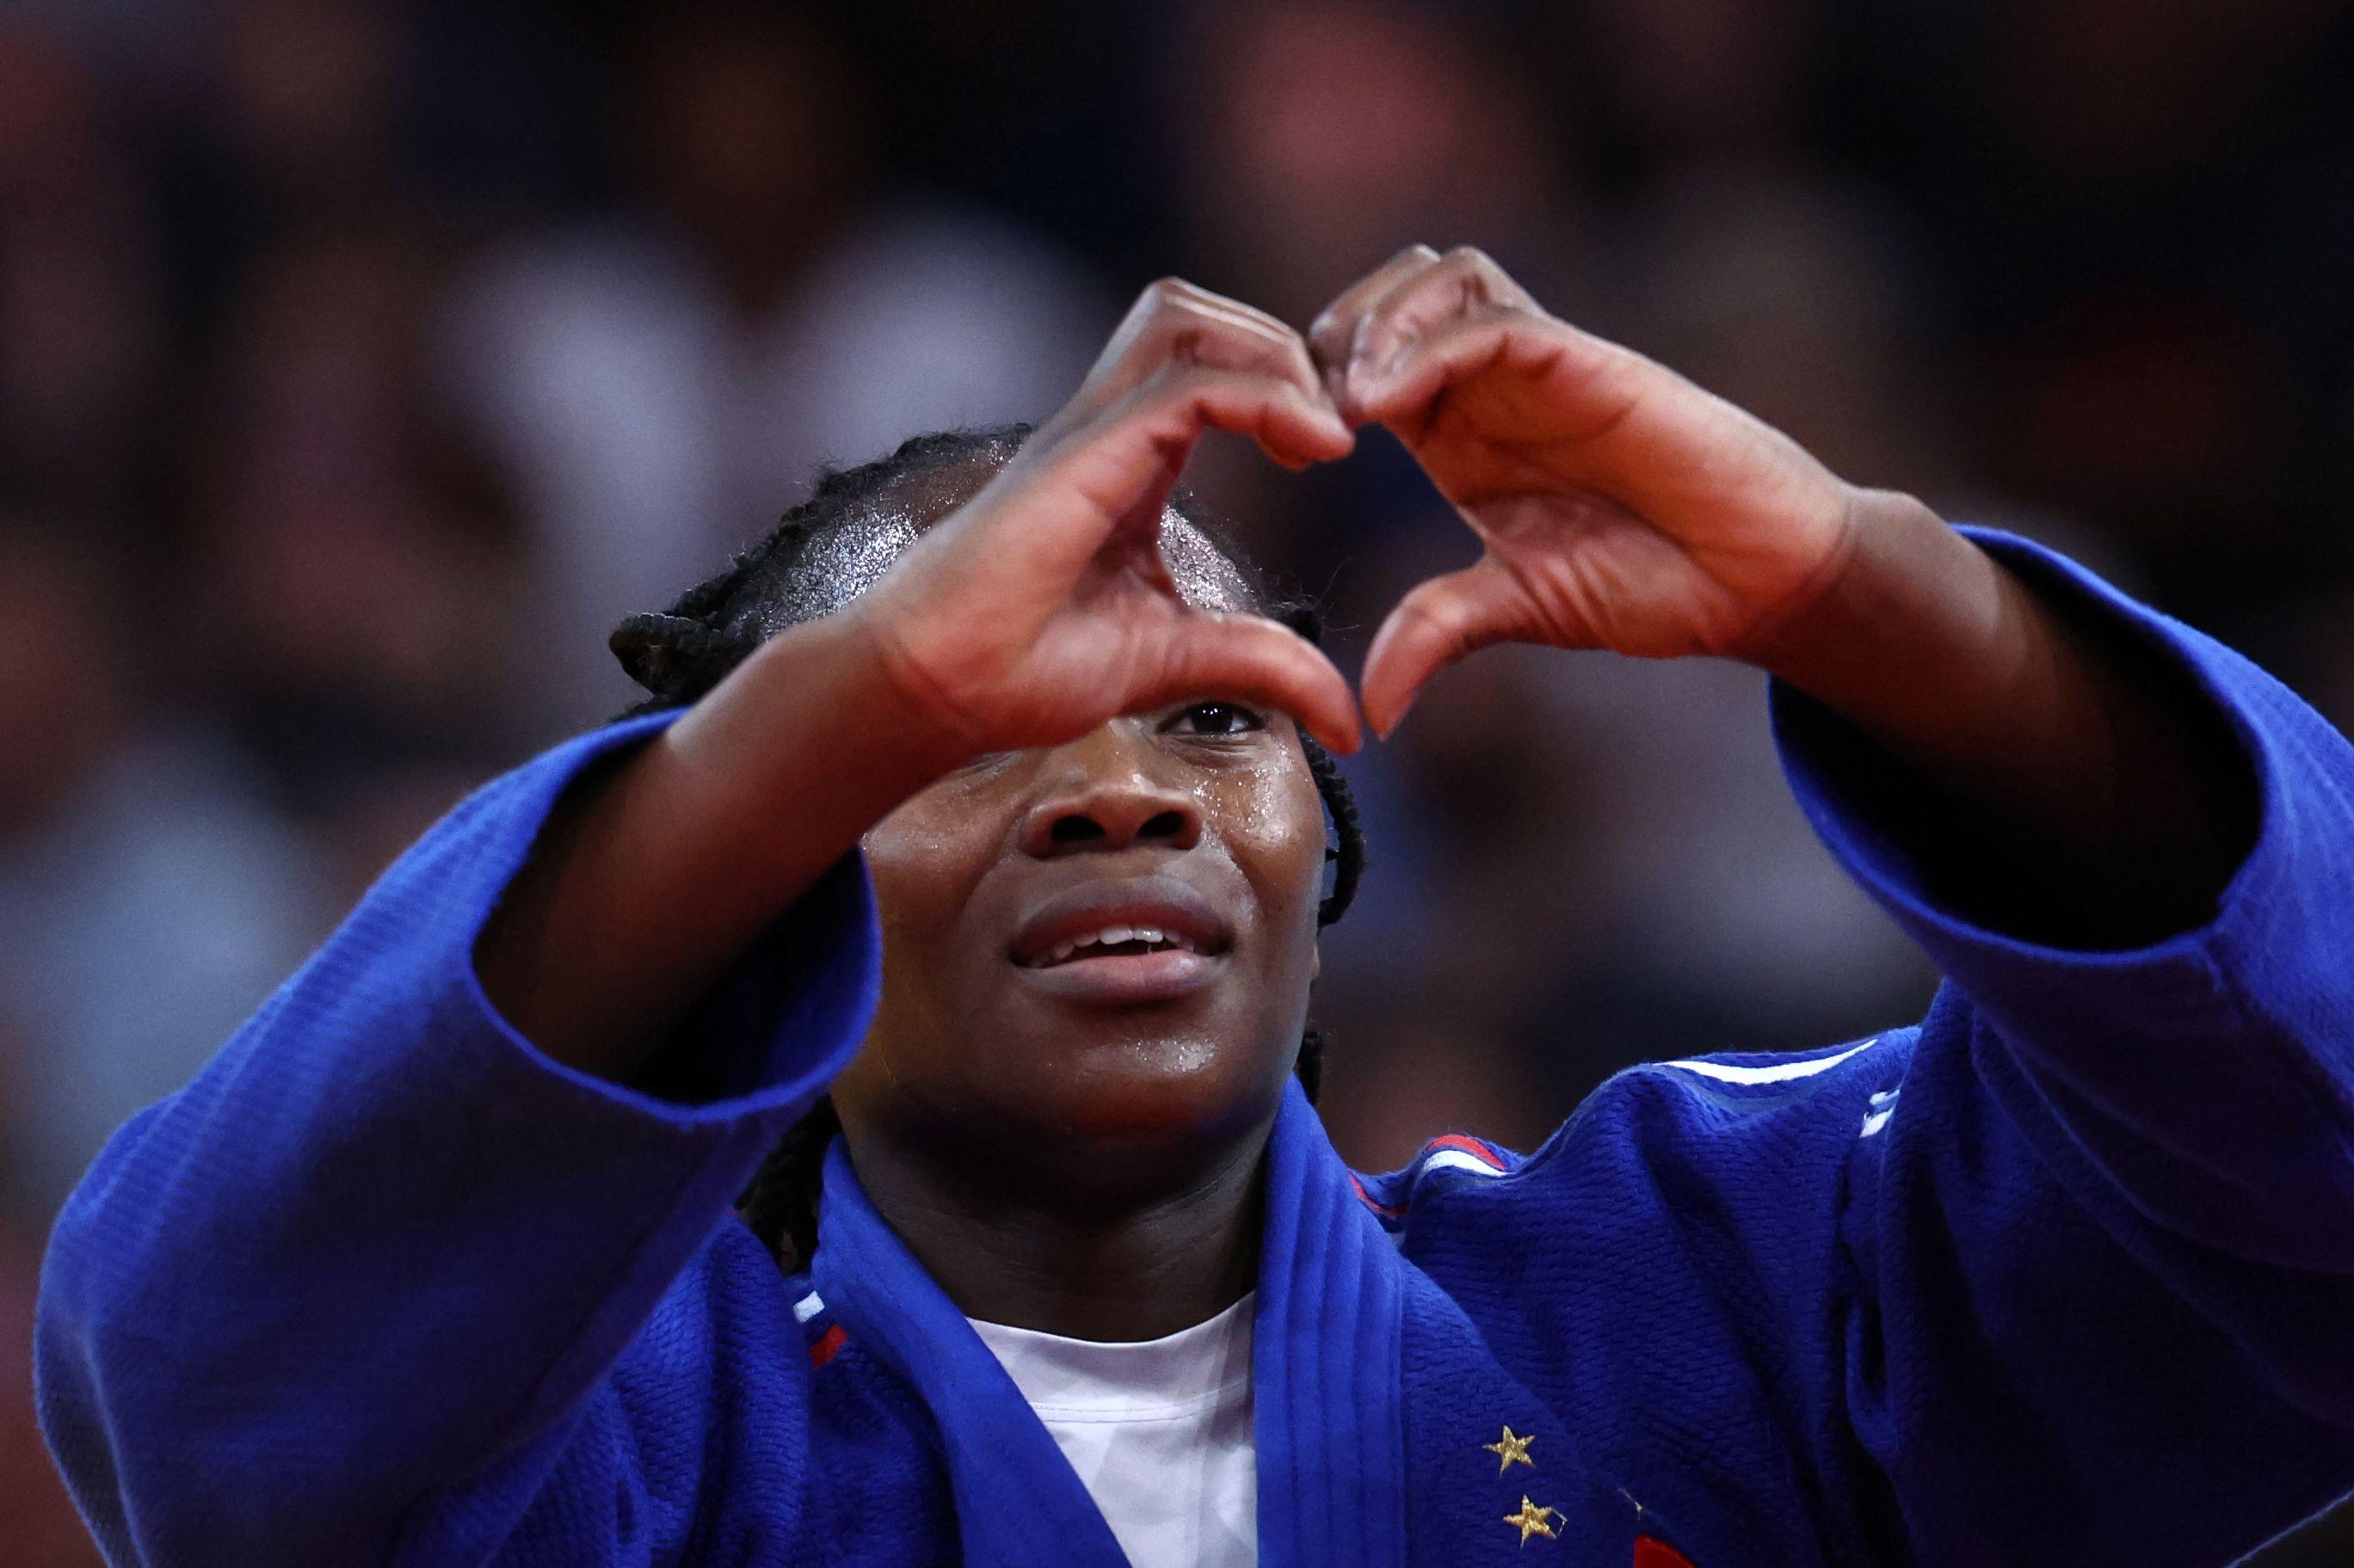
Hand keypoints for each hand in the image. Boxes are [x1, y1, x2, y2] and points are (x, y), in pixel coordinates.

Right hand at [851, 278, 1362, 760]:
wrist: (935, 690)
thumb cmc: (1021, 670)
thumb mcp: (1177, 661)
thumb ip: (1262, 666)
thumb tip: (1348, 722)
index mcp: (1128, 460)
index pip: (1207, 363)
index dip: (1282, 382)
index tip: (1332, 450)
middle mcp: (1106, 428)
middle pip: (1195, 313)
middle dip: (1281, 347)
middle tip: (1331, 428)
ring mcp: (1088, 433)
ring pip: (1184, 317)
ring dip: (1270, 354)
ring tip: (1319, 432)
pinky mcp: (1082, 455)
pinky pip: (1187, 383)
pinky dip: (1264, 396)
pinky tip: (1311, 447)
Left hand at [1310, 245, 1862, 734]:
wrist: (1760, 579)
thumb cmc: (1657, 581)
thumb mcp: (1520, 608)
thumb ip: (1440, 632)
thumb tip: (1371, 709)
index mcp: (1462, 431)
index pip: (1364, 359)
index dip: (1308, 388)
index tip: (1283, 455)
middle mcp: (1495, 384)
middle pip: (1388, 296)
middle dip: (1329, 338)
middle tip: (1303, 418)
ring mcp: (1543, 365)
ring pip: (1439, 280)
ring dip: (1376, 326)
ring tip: (1348, 407)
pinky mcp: (1589, 363)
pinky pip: (1494, 319)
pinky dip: (1430, 347)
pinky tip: (1389, 406)